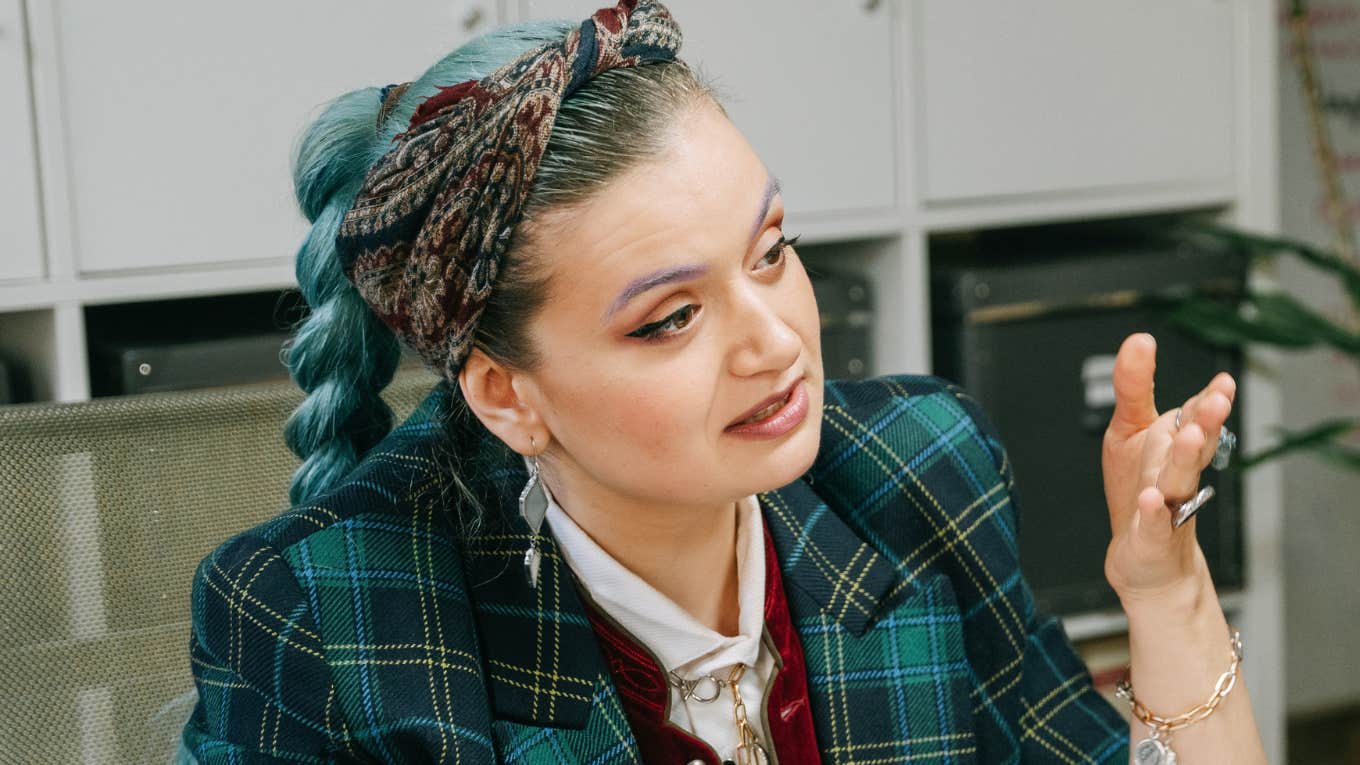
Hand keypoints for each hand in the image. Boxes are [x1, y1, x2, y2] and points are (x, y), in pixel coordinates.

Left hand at [1101, 333, 1235, 605]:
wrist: (1148, 559)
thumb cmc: (1141, 491)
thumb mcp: (1129, 431)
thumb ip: (1133, 387)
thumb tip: (1140, 340)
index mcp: (1176, 445)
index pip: (1195, 418)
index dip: (1208, 401)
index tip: (1221, 383)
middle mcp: (1177, 473)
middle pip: (1195, 445)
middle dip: (1206, 423)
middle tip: (1216, 400)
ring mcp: (1168, 506)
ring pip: (1179, 480)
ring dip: (1184, 458)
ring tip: (1187, 436)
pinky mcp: (1151, 538)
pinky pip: (1154, 524)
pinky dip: (1153, 513)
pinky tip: (1150, 500)